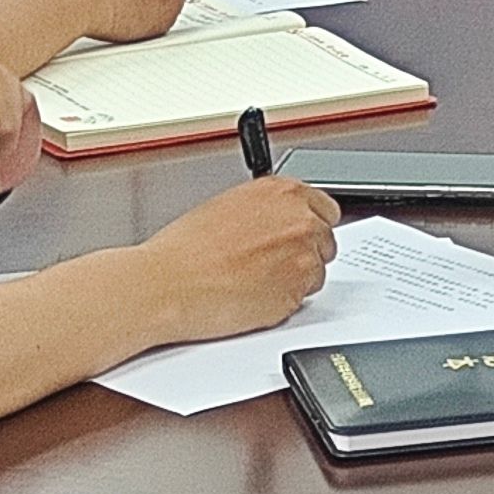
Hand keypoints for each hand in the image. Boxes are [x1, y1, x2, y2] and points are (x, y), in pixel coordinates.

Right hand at [130, 173, 344, 343]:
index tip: (295, 236)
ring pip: (317, 271)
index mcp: (282, 191)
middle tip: (269, 264)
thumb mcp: (228, 208)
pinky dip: (283, 302)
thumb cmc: (184, 251)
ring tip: (252, 281)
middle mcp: (300, 218)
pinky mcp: (299, 291)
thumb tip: (277, 223)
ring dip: (294, 278)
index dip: (307, 226)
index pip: (324, 208)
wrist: (168, 284)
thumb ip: (265, 211)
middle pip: (325, 240)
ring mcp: (304, 255)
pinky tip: (252, 297)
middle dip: (303, 253)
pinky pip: (302, 299)